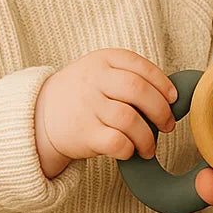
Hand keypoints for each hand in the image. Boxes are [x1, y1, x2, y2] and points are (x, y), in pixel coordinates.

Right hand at [34, 49, 177, 177]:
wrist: (39, 116)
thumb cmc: (83, 95)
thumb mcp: (100, 73)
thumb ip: (131, 77)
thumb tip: (172, 98)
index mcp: (102, 60)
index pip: (140, 67)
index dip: (162, 84)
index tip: (173, 99)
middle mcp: (94, 80)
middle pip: (138, 91)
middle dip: (161, 111)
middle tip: (167, 126)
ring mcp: (87, 105)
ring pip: (130, 120)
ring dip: (147, 137)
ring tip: (149, 146)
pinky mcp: (83, 133)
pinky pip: (117, 142)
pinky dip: (130, 149)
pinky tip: (129, 151)